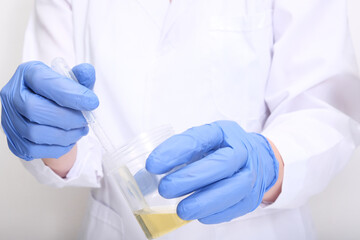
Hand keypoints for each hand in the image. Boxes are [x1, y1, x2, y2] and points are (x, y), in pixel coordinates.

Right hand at [0, 61, 98, 160]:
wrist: (49, 113)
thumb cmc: (59, 95)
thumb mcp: (72, 81)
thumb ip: (80, 77)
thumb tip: (87, 71)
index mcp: (28, 74)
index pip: (43, 82)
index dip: (69, 94)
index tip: (92, 102)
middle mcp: (13, 94)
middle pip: (34, 109)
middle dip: (67, 118)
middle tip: (85, 120)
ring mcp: (9, 119)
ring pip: (34, 132)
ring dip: (65, 135)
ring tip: (81, 130)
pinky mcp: (14, 140)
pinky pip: (33, 149)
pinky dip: (57, 148)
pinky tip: (70, 140)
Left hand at [146, 120, 278, 223]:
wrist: (258, 158)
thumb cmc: (222, 149)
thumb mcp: (201, 143)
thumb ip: (177, 155)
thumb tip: (146, 177)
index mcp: (223, 132)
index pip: (200, 138)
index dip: (175, 151)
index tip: (153, 165)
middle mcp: (241, 150)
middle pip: (221, 163)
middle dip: (191, 178)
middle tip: (165, 189)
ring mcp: (251, 173)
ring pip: (233, 188)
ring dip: (205, 201)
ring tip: (181, 209)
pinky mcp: (254, 195)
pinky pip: (237, 206)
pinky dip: (216, 213)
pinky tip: (199, 215)